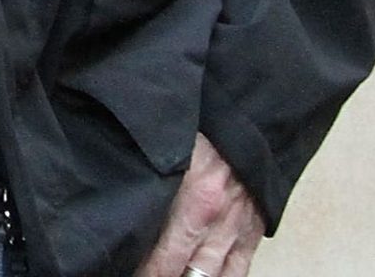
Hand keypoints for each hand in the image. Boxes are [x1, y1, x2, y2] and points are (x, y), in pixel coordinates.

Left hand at [132, 134, 263, 276]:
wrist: (253, 113)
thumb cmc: (206, 125)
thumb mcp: (170, 147)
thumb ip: (150, 179)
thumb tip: (121, 201)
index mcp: (194, 204)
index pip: (162, 262)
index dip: (143, 273)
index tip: (126, 269)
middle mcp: (217, 225)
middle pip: (185, 275)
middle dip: (162, 276)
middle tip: (144, 273)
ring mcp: (237, 231)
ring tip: (173, 275)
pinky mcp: (253, 231)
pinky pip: (238, 271)